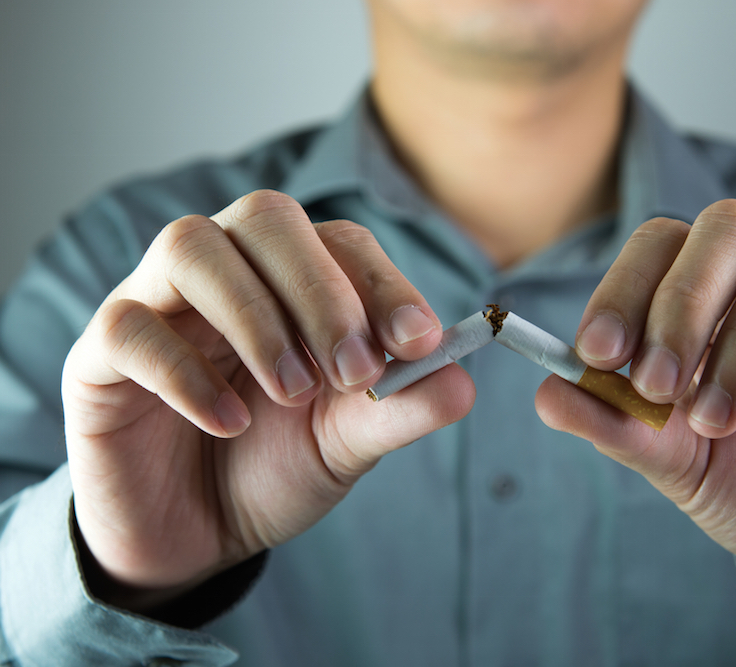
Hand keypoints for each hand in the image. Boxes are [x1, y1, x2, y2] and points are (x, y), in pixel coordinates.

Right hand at [62, 190, 474, 605]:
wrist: (194, 533)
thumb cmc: (272, 468)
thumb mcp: (347, 444)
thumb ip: (399, 410)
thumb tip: (462, 382)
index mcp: (293, 281)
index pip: (341, 242)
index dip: (382, 284)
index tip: (419, 342)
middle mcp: (226, 272)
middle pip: (266, 218)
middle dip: (320, 289)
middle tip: (353, 370)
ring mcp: (157, 302)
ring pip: (191, 248)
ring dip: (257, 318)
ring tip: (293, 392)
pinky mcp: (101, 354)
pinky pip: (131, 329)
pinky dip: (189, 373)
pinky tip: (231, 422)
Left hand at [536, 199, 735, 602]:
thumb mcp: (670, 460)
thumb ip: (613, 424)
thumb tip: (546, 391)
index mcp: (716, 297)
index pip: (664, 244)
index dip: (626, 288)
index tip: (599, 354)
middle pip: (731, 226)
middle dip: (681, 301)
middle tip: (654, 385)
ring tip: (713, 419)